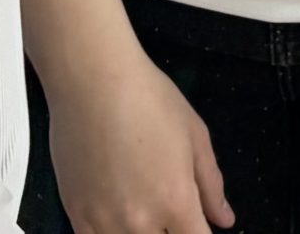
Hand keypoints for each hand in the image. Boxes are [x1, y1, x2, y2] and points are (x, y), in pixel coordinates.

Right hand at [47, 45, 233, 233]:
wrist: (94, 81)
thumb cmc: (148, 99)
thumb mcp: (195, 135)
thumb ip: (212, 184)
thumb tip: (224, 219)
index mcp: (177, 202)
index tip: (197, 224)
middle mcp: (141, 221)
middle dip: (171, 231)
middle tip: (170, 213)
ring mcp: (105, 221)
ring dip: (142, 233)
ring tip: (143, 210)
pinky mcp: (75, 215)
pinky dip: (111, 233)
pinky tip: (117, 216)